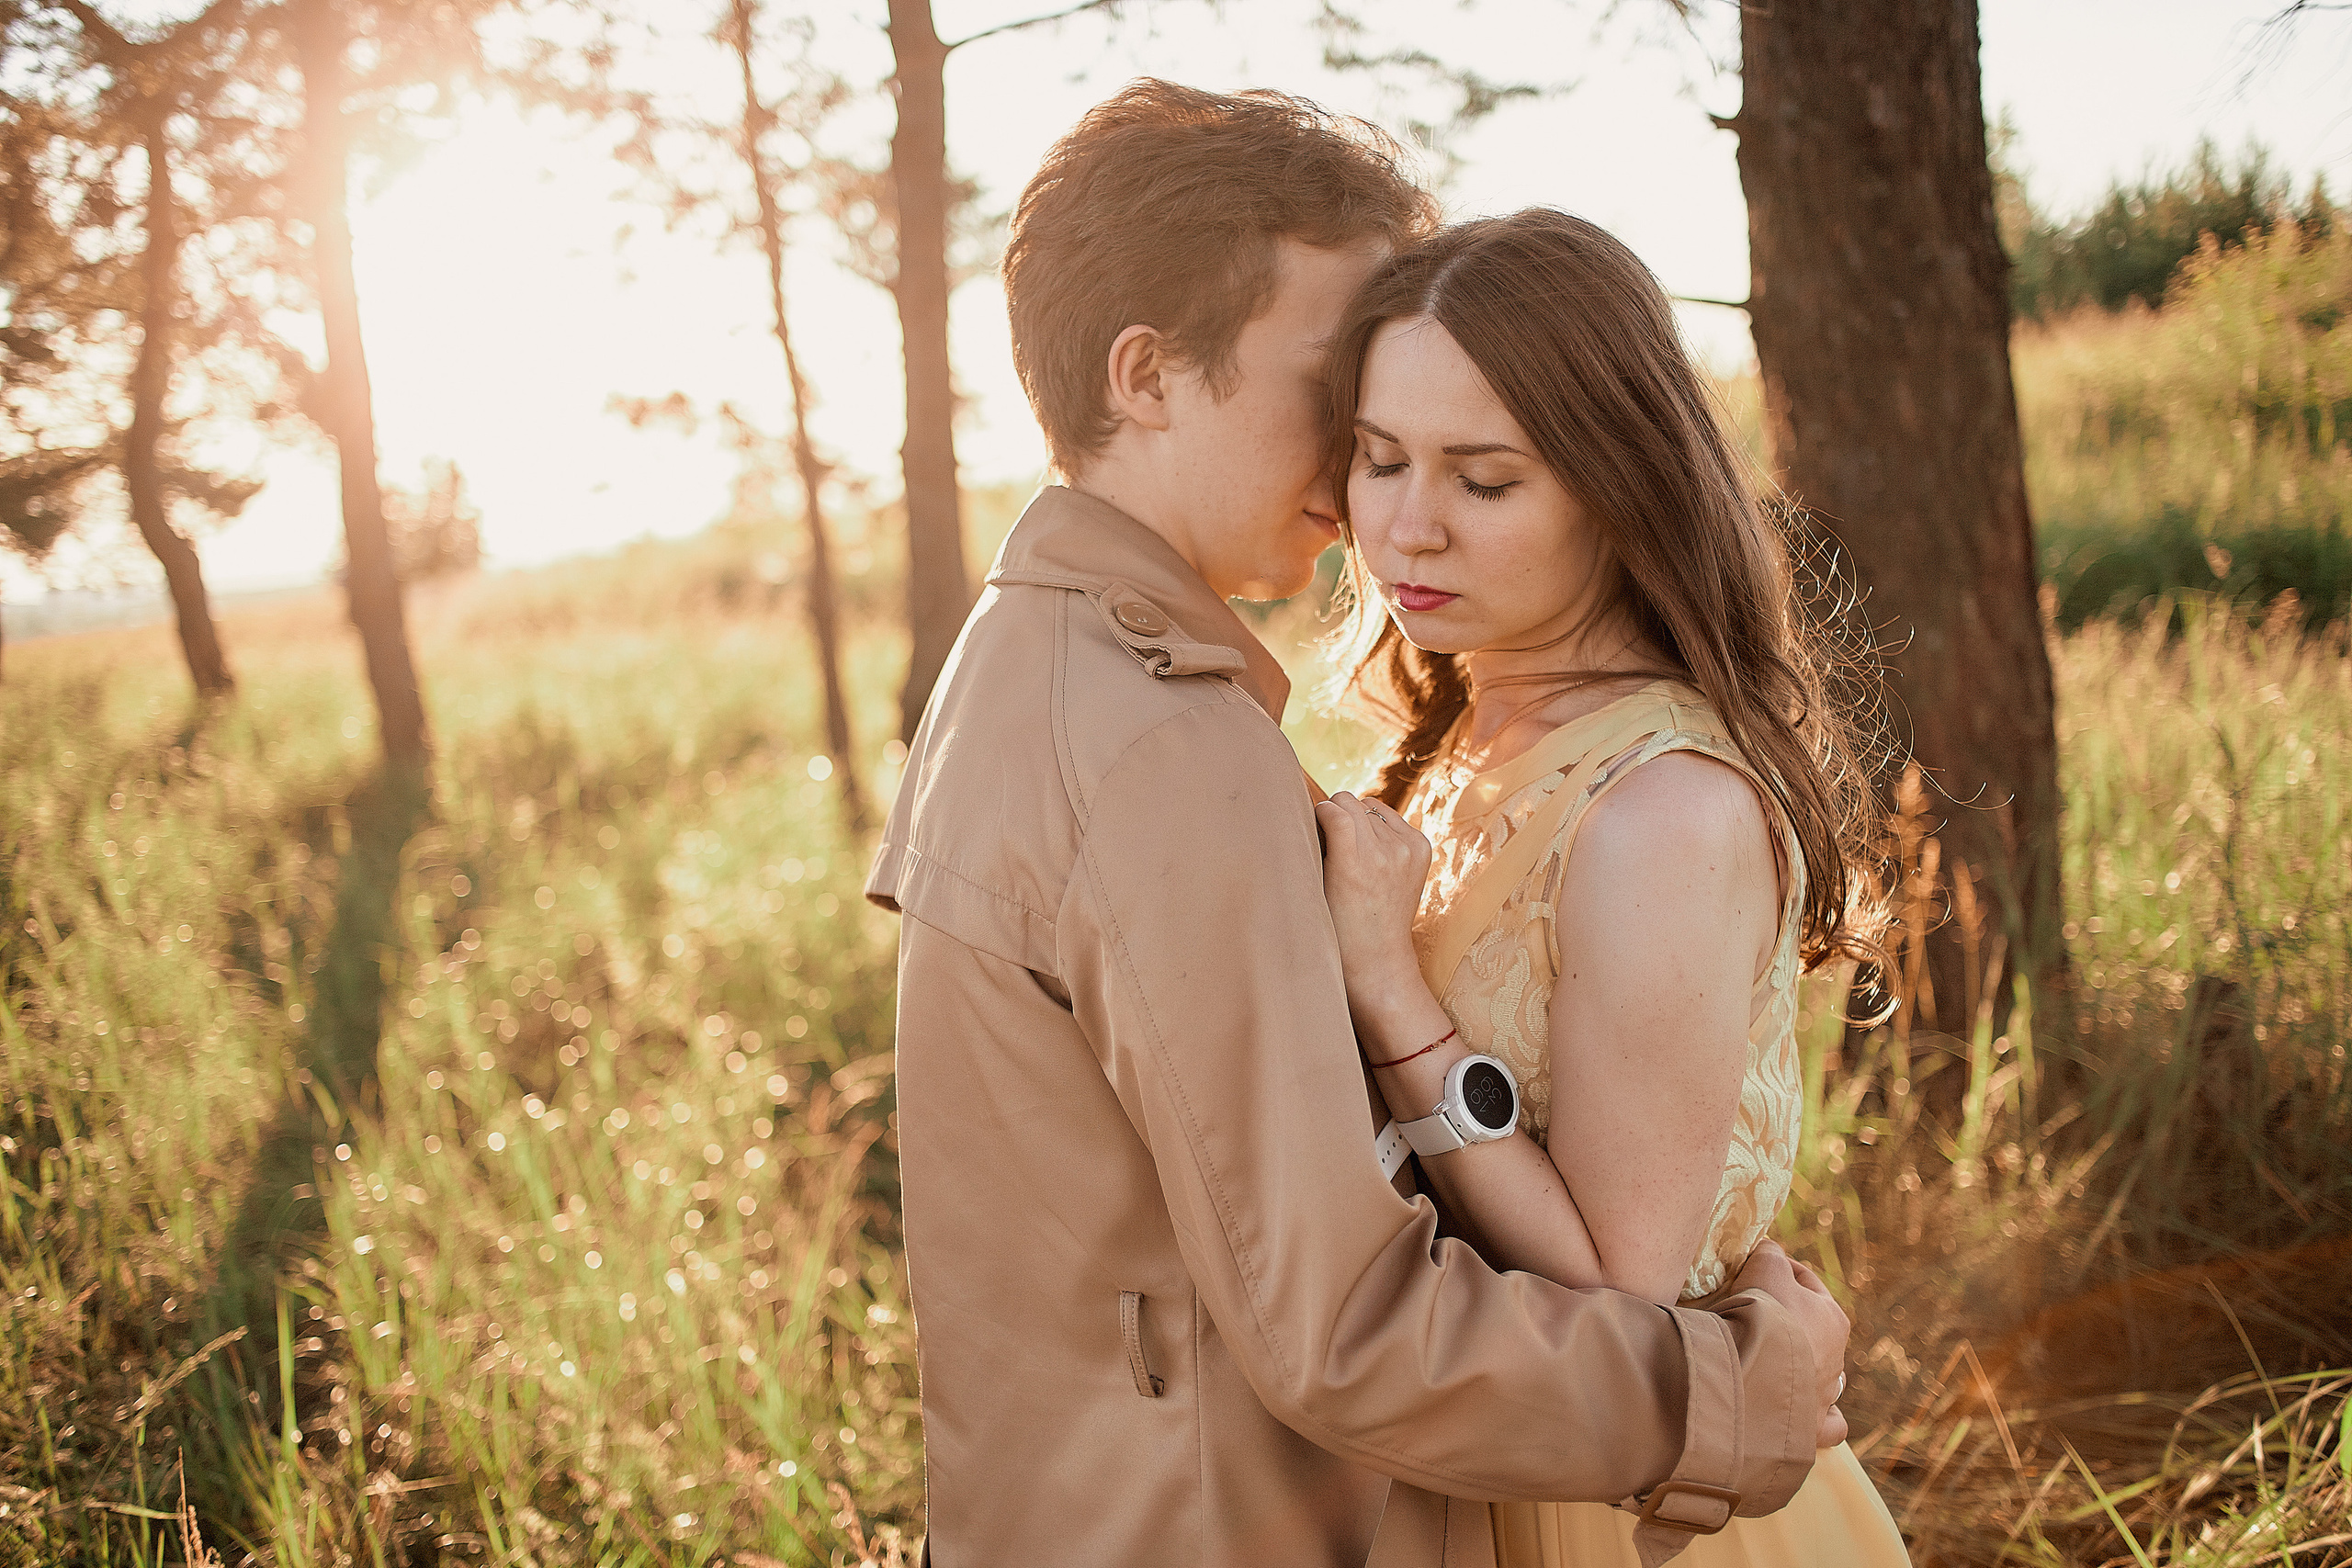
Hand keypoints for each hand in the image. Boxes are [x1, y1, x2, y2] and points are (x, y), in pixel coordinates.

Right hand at [1313, 791, 1432, 1015]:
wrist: (1377, 954)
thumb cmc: (1338, 924)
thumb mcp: (1318, 885)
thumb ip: (1320, 844)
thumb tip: (1320, 807)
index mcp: (1352, 865)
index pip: (1335, 809)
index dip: (1319, 811)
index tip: (1313, 824)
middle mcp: (1384, 854)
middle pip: (1352, 802)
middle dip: (1337, 813)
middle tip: (1331, 837)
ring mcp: (1407, 850)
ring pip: (1371, 806)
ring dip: (1359, 819)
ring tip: (1354, 847)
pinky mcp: (1421, 849)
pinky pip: (1391, 816)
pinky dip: (1379, 826)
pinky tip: (1373, 850)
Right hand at [1732, 1241, 1849, 1449]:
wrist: (1753, 1370)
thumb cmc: (1763, 1314)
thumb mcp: (1765, 1267)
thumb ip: (1770, 1254)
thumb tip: (1769, 1250)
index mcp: (1833, 1318)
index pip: (1807, 1283)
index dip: (1780, 1269)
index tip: (1753, 1266)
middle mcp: (1837, 1359)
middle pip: (1815, 1332)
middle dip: (1791, 1322)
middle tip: (1755, 1315)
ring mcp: (1826, 1396)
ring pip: (1825, 1379)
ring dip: (1804, 1369)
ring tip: (1774, 1364)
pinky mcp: (1812, 1428)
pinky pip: (1828, 1426)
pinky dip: (1819, 1418)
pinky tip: (1806, 1413)